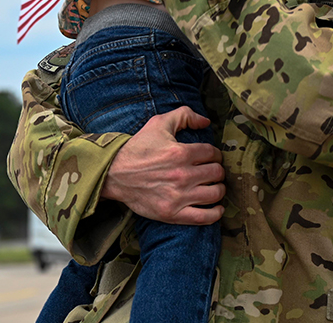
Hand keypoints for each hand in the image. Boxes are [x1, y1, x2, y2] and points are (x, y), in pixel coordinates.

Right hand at [101, 106, 225, 224]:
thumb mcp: (158, 123)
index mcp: (181, 153)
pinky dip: (215, 214)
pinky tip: (217, 208)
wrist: (114, 174)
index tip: (211, 157)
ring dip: (218, 189)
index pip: (213, 153)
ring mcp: (178, 196)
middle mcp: (182, 175)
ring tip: (213, 186)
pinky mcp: (172, 214)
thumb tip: (206, 121)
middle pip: (217, 173)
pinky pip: (204, 217)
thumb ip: (184, 115)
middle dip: (217, 170)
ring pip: (215, 194)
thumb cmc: (138, 148)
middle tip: (211, 171)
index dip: (215, 154)